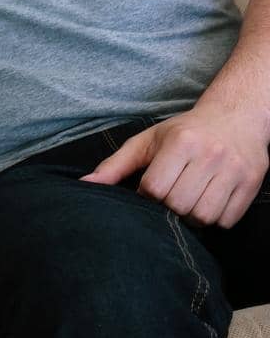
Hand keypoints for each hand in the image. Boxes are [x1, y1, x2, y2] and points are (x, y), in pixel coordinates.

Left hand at [81, 104, 268, 226]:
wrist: (236, 117)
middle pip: (178, 205)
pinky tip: (208, 202)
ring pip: (203, 216)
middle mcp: (210, 155)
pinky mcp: (252, 184)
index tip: (151, 189)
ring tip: (188, 200)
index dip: (148, 195)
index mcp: (181, 142)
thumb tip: (85, 185)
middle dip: (168, 207)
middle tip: (170, 196)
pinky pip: (227, 221)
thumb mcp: (147, 141)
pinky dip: (214, 220)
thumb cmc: (184, 132)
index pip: (155, 189)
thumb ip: (115, 164)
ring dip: (190, 217)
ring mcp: (235, 170)